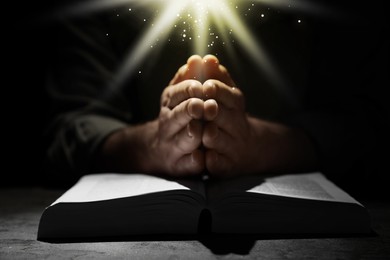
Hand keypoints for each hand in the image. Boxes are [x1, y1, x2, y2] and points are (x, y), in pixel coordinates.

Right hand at [96, 80, 206, 176]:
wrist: (162, 149)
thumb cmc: (179, 116)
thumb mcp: (180, 95)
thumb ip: (190, 78)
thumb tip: (198, 59)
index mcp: (169, 104)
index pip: (176, 93)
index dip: (190, 89)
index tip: (203, 86)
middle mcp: (168, 125)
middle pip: (176, 116)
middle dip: (190, 110)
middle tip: (204, 105)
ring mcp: (173, 146)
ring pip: (182, 140)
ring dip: (192, 134)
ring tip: (201, 129)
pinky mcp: (180, 165)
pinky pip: (187, 164)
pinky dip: (194, 161)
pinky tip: (201, 157)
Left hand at [171, 54, 317, 176]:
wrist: (243, 150)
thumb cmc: (227, 116)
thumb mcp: (226, 96)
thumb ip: (216, 77)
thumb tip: (206, 58)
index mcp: (236, 106)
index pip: (230, 95)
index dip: (217, 90)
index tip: (205, 86)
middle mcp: (237, 126)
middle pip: (224, 117)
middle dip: (211, 111)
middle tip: (199, 107)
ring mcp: (232, 148)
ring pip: (219, 140)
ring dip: (210, 135)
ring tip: (201, 131)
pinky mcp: (225, 166)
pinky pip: (218, 164)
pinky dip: (211, 160)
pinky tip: (204, 157)